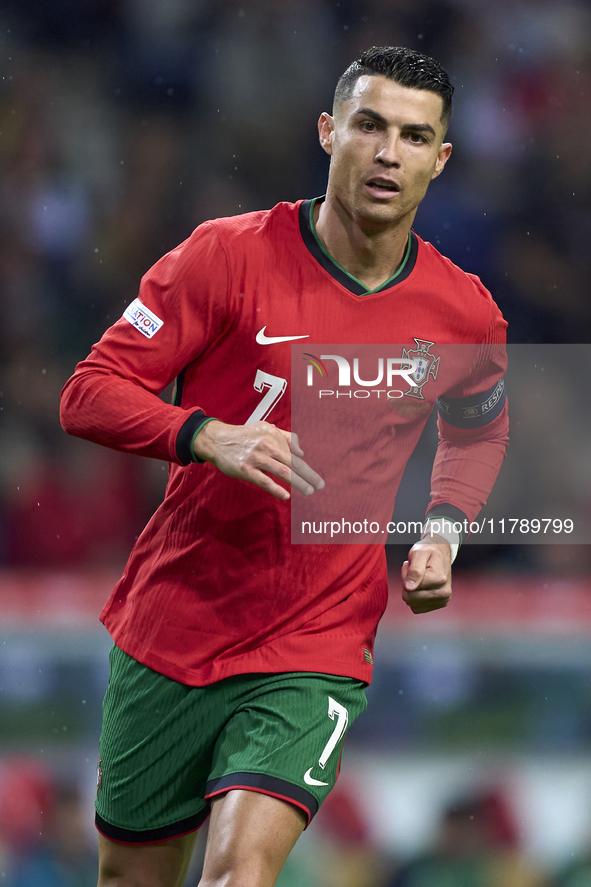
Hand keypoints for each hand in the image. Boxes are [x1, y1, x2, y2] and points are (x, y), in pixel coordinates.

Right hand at [192, 420, 324, 500]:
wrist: (218, 440)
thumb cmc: (245, 435)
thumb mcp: (265, 428)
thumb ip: (285, 437)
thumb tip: (301, 452)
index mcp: (273, 437)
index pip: (294, 455)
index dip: (306, 469)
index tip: (318, 480)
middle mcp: (266, 446)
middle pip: (292, 463)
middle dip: (308, 475)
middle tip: (320, 486)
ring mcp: (256, 458)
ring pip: (281, 471)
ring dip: (297, 482)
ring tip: (309, 491)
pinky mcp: (245, 469)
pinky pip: (263, 480)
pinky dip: (275, 488)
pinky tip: (286, 496)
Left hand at [401, 536, 451, 613]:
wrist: (441, 553)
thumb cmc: (429, 551)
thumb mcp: (418, 553)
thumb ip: (414, 570)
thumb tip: (409, 588)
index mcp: (439, 579)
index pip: (408, 589)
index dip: (406, 575)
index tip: (412, 565)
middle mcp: (444, 593)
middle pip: (410, 598)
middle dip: (407, 583)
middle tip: (414, 571)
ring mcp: (442, 600)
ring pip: (412, 603)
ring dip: (411, 590)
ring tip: (418, 576)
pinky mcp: (438, 604)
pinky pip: (417, 608)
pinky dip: (415, 597)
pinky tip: (421, 585)